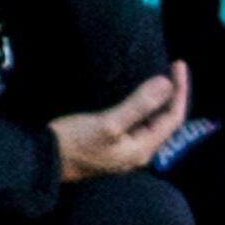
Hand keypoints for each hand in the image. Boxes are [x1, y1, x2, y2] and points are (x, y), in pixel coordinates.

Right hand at [52, 63, 190, 183]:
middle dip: (174, 94)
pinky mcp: (114, 145)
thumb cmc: (74, 142)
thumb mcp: (108, 123)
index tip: (178, 63)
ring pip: (154, 122)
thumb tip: (166, 84)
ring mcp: (127, 150)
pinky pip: (140, 123)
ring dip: (161, 100)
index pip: (174, 117)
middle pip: (167, 121)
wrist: (44, 161)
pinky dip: (146, 106)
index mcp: (143, 148)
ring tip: (162, 78)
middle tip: (173, 68)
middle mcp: (139, 152)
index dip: (180, 90)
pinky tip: (140, 97)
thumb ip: (138, 105)